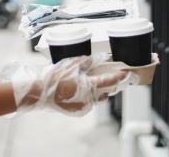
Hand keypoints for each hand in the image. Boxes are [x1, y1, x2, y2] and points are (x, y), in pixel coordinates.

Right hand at [0, 54, 136, 115]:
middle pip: (108, 91)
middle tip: (117, 75)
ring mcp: (85, 106)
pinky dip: (92, 95)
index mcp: (90, 85)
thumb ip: (89, 61)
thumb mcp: (72, 64)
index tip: (128, 72)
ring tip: (102, 80)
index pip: (111, 80)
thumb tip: (101, 58)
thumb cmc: (54, 77)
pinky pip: (90, 102)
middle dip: (114, 83)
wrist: (40, 94)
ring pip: (100, 98)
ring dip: (103, 90)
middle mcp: (90, 98)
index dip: (121, 75)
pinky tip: (87, 88)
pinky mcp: (79, 110)